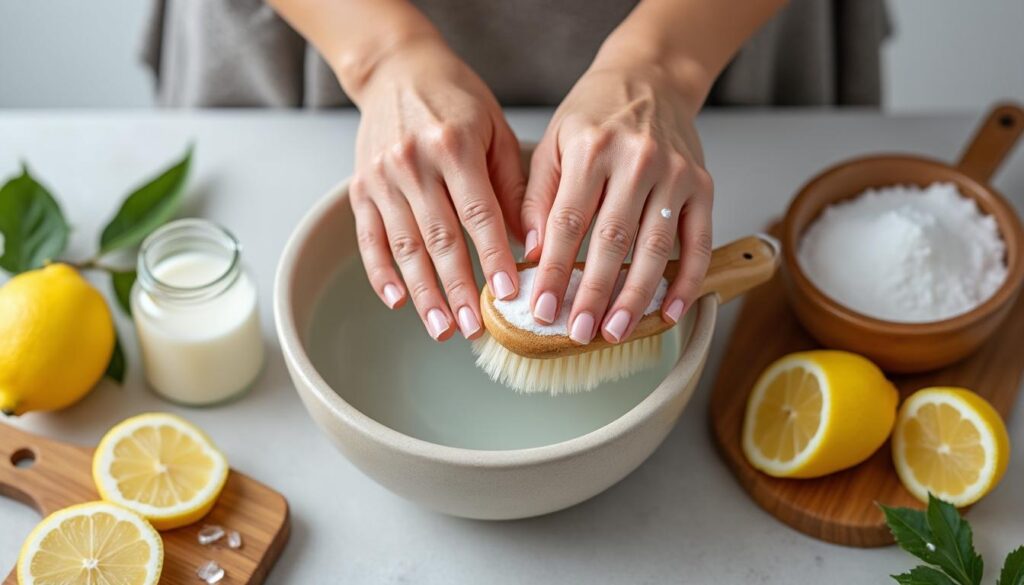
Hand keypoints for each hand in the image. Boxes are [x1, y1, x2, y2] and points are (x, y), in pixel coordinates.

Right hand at [348, 38, 524, 340]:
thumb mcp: (495, 129)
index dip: (494, 257)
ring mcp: (381, 177)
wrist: (397, 68)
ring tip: (442, 328)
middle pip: (440, 239)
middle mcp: (413, 163)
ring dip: (424, 293)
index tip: (509, 293)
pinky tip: (398, 301)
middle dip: (459, 288)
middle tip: (476, 327)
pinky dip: (381, 273)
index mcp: (453, 145)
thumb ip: (511, 184)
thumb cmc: (457, 98)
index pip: (478, 214)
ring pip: (404, 246)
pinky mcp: (360, 187)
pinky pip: (369, 238)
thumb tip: (530, 241)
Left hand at [521, 63, 713, 344]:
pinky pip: (698, 243)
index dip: (553, 271)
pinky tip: (668, 311)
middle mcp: (637, 161)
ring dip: (635, 296)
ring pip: (654, 248)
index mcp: (591, 149)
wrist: (653, 76)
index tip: (541, 309)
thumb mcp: (553, 141)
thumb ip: (538, 196)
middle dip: (594, 294)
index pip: (567, 222)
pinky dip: (686, 282)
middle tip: (578, 332)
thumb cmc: (596, 113)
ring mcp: (675, 175)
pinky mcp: (703, 186)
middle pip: (612, 241)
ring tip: (615, 331)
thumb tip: (530, 252)